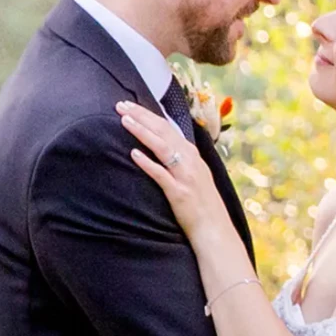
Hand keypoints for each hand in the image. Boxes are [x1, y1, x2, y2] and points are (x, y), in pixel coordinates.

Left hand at [114, 100, 230, 242]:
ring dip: (142, 131)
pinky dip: (147, 162)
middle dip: (141, 116)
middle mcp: (190, 160)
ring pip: (162, 146)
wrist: (215, 230)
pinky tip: (133, 153)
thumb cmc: (202, 206)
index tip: (130, 105)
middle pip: (163, 131)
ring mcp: (185, 175)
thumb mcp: (194, 177)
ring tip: (124, 120)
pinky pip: (161, 174)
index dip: (148, 114)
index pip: (168, 128)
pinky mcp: (179, 192)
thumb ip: (180, 161)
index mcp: (192, 155)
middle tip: (120, 104)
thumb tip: (162, 149)